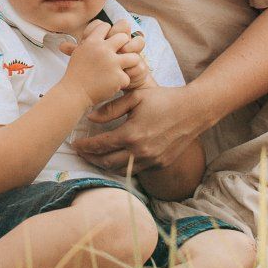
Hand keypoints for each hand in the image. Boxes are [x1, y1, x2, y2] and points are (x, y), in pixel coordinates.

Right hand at [63, 20, 133, 106]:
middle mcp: (103, 49)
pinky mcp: (118, 77)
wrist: (74, 93)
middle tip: (120, 53)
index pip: (105, 26)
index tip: (108, 40)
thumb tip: (94, 33)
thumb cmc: (76, 73)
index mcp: (92, 41)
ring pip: (134, 57)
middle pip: (123, 37)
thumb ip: (88, 41)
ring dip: (130, 63)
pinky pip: (128, 77)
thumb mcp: (79, 52)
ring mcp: (112, 63)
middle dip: (124, 45)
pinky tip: (114, 84)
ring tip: (123, 68)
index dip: (108, 32)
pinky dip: (121, 82)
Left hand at [73, 81, 213, 174]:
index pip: (100, 145)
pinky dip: (123, 166)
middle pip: (106, 162)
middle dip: (90, 159)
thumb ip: (111, 109)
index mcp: (131, 134)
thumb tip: (91, 117)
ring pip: (120, 170)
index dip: (84, 146)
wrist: (194, 110)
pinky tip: (116, 158)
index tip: (74, 144)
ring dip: (105, 165)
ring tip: (95, 157)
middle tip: (81, 152)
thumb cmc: (164, 99)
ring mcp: (151, 160)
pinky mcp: (159, 164)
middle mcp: (140, 151)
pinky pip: (135, 170)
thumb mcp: (136, 97)